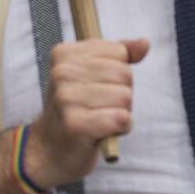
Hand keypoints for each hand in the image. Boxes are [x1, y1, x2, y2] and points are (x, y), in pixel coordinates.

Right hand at [21, 38, 148, 189]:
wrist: (49, 150)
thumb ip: (120, 56)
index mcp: (65, 54)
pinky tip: (104, 132)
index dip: (118, 73)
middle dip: (122, 95)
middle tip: (99, 108)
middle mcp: (62, 73)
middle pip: (124, 74)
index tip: (98, 87)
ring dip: (121, 113)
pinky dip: (121, 128)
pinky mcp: (76, 124)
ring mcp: (67, 99)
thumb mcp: (92, 75)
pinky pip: (121, 119)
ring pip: (125, 97)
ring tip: (99, 120)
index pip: (118, 52)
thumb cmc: (76, 109)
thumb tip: (145, 43)